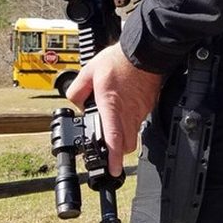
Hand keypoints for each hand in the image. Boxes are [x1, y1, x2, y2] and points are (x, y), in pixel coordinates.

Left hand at [67, 43, 162, 176]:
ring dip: (124, 139)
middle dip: (118, 153)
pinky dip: (131, 125)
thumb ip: (77, 89)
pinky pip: (139, 123)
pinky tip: (124, 114)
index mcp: (111, 105)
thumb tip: (76, 103)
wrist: (145, 52)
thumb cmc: (120, 60)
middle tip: (108, 152)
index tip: (112, 169)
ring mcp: (139, 111)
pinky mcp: (147, 107)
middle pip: (126, 145)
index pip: (113, 138)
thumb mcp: (89, 71)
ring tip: (114, 131)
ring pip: (134, 136)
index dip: (113, 158)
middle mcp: (127, 112)